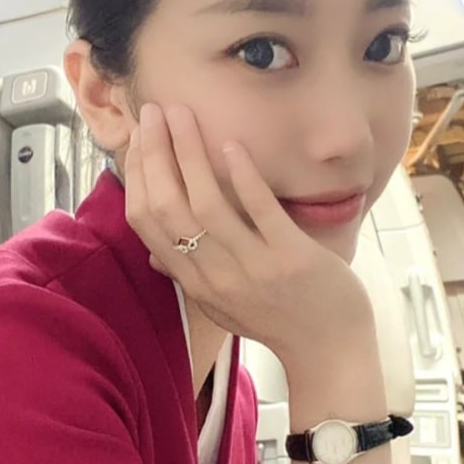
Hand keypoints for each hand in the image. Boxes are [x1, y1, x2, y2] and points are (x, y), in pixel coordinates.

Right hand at [124, 102, 374, 363]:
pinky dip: (243, 177)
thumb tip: (154, 257)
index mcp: (194, 282)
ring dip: (190, 154)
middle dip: (154, 154)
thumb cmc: (279, 321)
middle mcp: (214, 276)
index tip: (136, 139)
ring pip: (206, 205)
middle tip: (152, 112)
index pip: (146, 224)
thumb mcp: (223, 306)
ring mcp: (252, 268)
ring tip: (182, 114)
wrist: (328, 352)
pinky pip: (260, 212)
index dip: (135, 176)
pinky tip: (232, 146)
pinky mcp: (290, 259)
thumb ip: (189, 278)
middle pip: (167, 208)